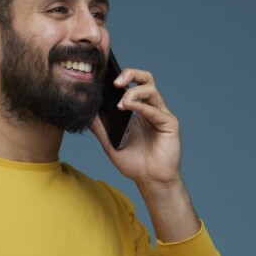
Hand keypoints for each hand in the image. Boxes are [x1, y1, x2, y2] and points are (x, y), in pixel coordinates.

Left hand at [89, 66, 182, 188]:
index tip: (104, 79)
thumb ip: (100, 128)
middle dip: (131, 74)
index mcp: (138, 110)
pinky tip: (129, 106)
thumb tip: (86, 112)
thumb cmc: (134, 163)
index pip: (132, 84)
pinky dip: (141, 106)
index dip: (121, 77)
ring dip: (133, 92)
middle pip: (145, 79)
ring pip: (151, 90)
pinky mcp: (169, 123)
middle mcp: (150, 108)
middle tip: (115, 82)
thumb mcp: (110, 144)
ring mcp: (161, 114)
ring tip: (121, 103)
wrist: (151, 181)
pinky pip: (155, 110)